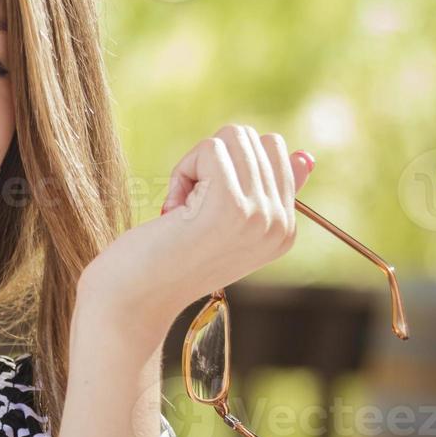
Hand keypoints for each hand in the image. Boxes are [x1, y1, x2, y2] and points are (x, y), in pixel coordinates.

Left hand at [80, 124, 314, 337]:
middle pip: (253, 139)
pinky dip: (183, 171)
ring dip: (195, 166)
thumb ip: (263, 192)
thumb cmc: (166, 260)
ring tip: (181, 210)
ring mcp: (260, 215)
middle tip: (188, 209)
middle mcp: (281, 224)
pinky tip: (173, 211)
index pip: (276, 151)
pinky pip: (210, 148)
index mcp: (284, 230)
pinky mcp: (230, 205)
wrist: (133, 299)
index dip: (225, 166)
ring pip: (232, 138)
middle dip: (210, 162)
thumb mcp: (221, 224)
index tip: (203, 209)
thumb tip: (302, 155)